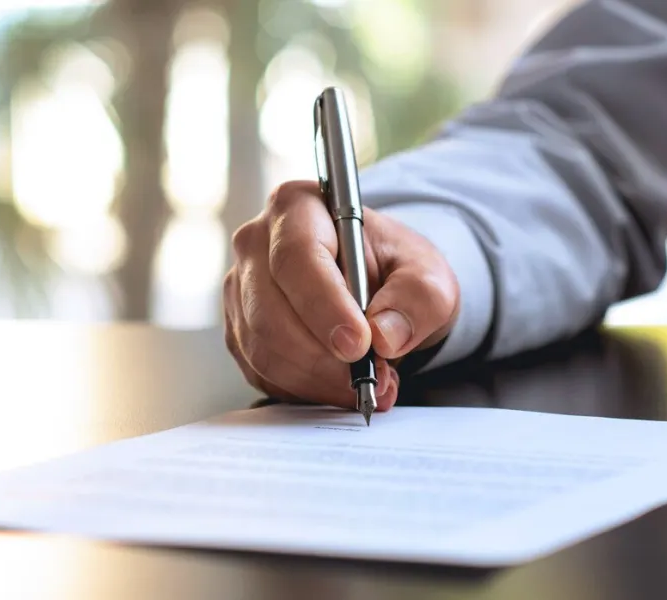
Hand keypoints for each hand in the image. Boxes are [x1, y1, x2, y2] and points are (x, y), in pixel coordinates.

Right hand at [223, 180, 459, 410]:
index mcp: (297, 207)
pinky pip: (260, 371)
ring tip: (367, 384)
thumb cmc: (393, 268)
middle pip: (269, 311)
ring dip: (316, 379)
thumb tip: (385, 336)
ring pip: (262, 348)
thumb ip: (418, 298)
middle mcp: (256, 244)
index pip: (296, 257)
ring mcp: (241, 289)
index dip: (324, 306)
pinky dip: (304, 389)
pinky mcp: (239, 329)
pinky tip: (338, 385)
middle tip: (372, 377)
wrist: (376, 285)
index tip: (359, 344)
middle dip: (322, 357)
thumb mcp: (427, 275)